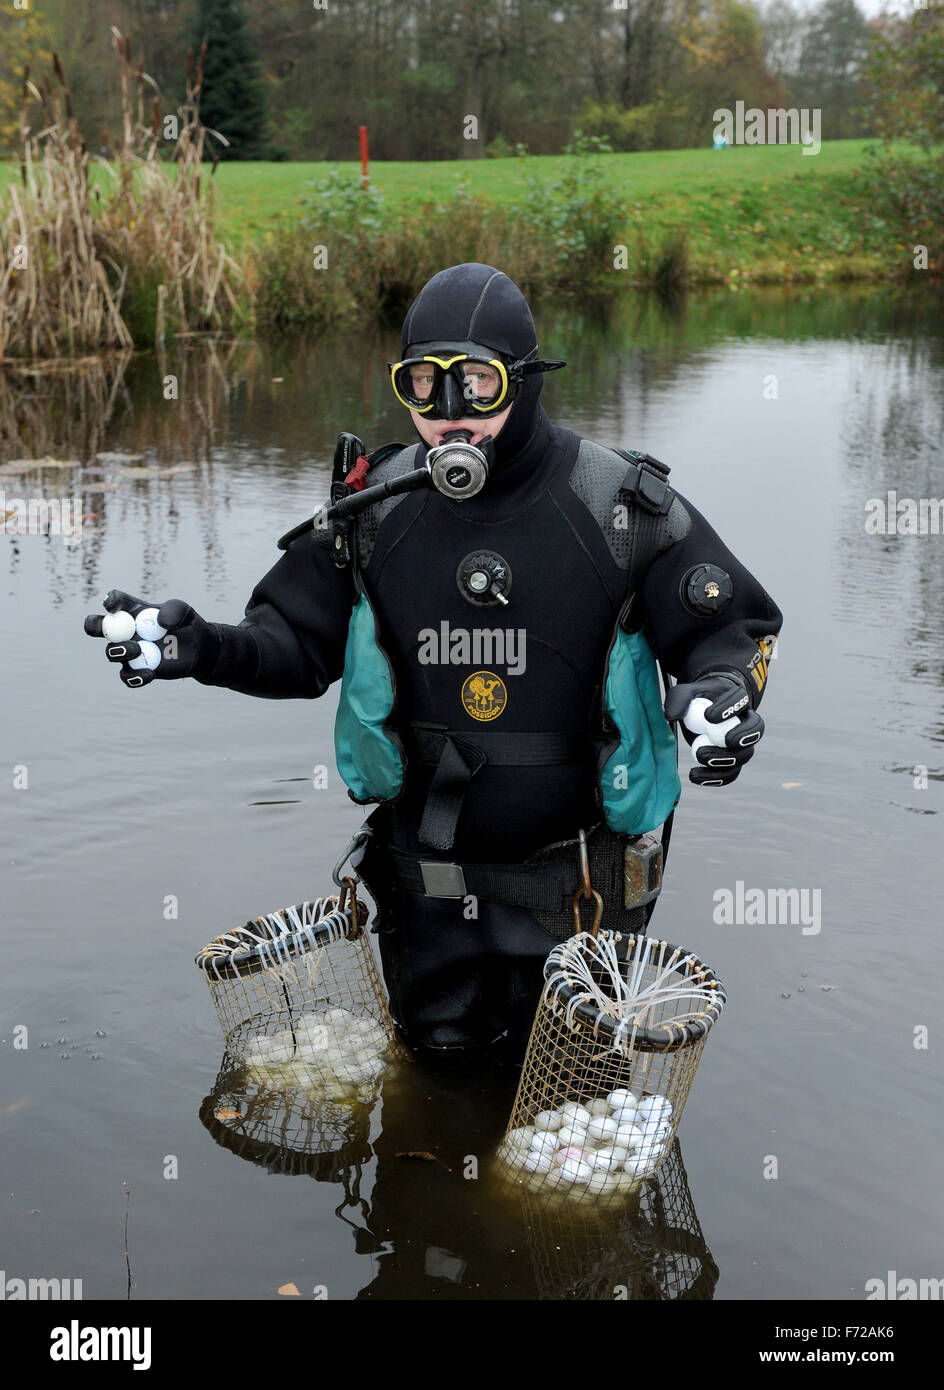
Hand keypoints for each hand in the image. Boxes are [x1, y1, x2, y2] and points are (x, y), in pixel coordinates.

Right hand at [84, 589, 219, 688]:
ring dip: (119, 650)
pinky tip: (149, 674)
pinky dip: (135, 677)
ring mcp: (128, 652)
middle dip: (93, 626)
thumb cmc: (187, 624)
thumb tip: (160, 622)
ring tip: (137, 649)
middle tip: (103, 628)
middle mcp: (124, 630)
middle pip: (98, 627)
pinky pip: (128, 677)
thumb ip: (174, 611)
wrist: (199, 650)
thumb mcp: (185, 612)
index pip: (115, 601)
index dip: (109, 601)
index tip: (112, 605)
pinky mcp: (137, 670)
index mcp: (132, 610)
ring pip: (111, 653)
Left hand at [663, 673, 763, 785]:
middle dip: (742, 737)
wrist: (702, 711)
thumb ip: (678, 700)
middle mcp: (746, 721)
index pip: (741, 702)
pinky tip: (695, 777)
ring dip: (724, 760)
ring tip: (699, 756)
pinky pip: (730, 773)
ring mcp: (742, 744)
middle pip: (755, 730)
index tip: (708, 716)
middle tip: (725, 741)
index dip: (729, 709)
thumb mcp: (684, 693)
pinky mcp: (732, 760)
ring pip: (744, 756)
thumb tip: (671, 716)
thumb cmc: (694, 699)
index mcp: (738, 699)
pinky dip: (715, 778)